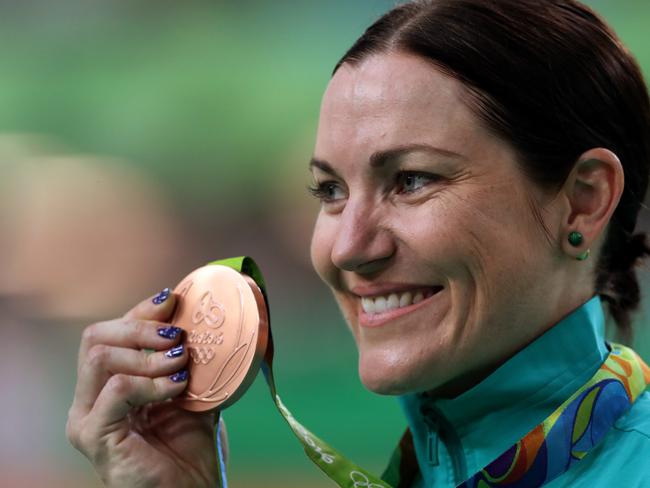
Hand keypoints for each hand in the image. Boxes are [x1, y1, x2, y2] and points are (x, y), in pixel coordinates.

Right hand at [66, 289, 225, 487]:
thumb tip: (195, 310)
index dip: (141, 312)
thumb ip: (185, 354)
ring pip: (100, 357)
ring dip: (148, 356)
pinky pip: (116, 391)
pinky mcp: (94, 436)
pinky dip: (150, 382)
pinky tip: (177, 388)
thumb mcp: (190, 387)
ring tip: (181, 366)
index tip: (173, 300)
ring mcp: (86, 418)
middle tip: (177, 336)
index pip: (110, 331)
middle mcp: (90, 398)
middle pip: (95, 336)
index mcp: (109, 383)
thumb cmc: (191, 444)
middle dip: (141, 327)